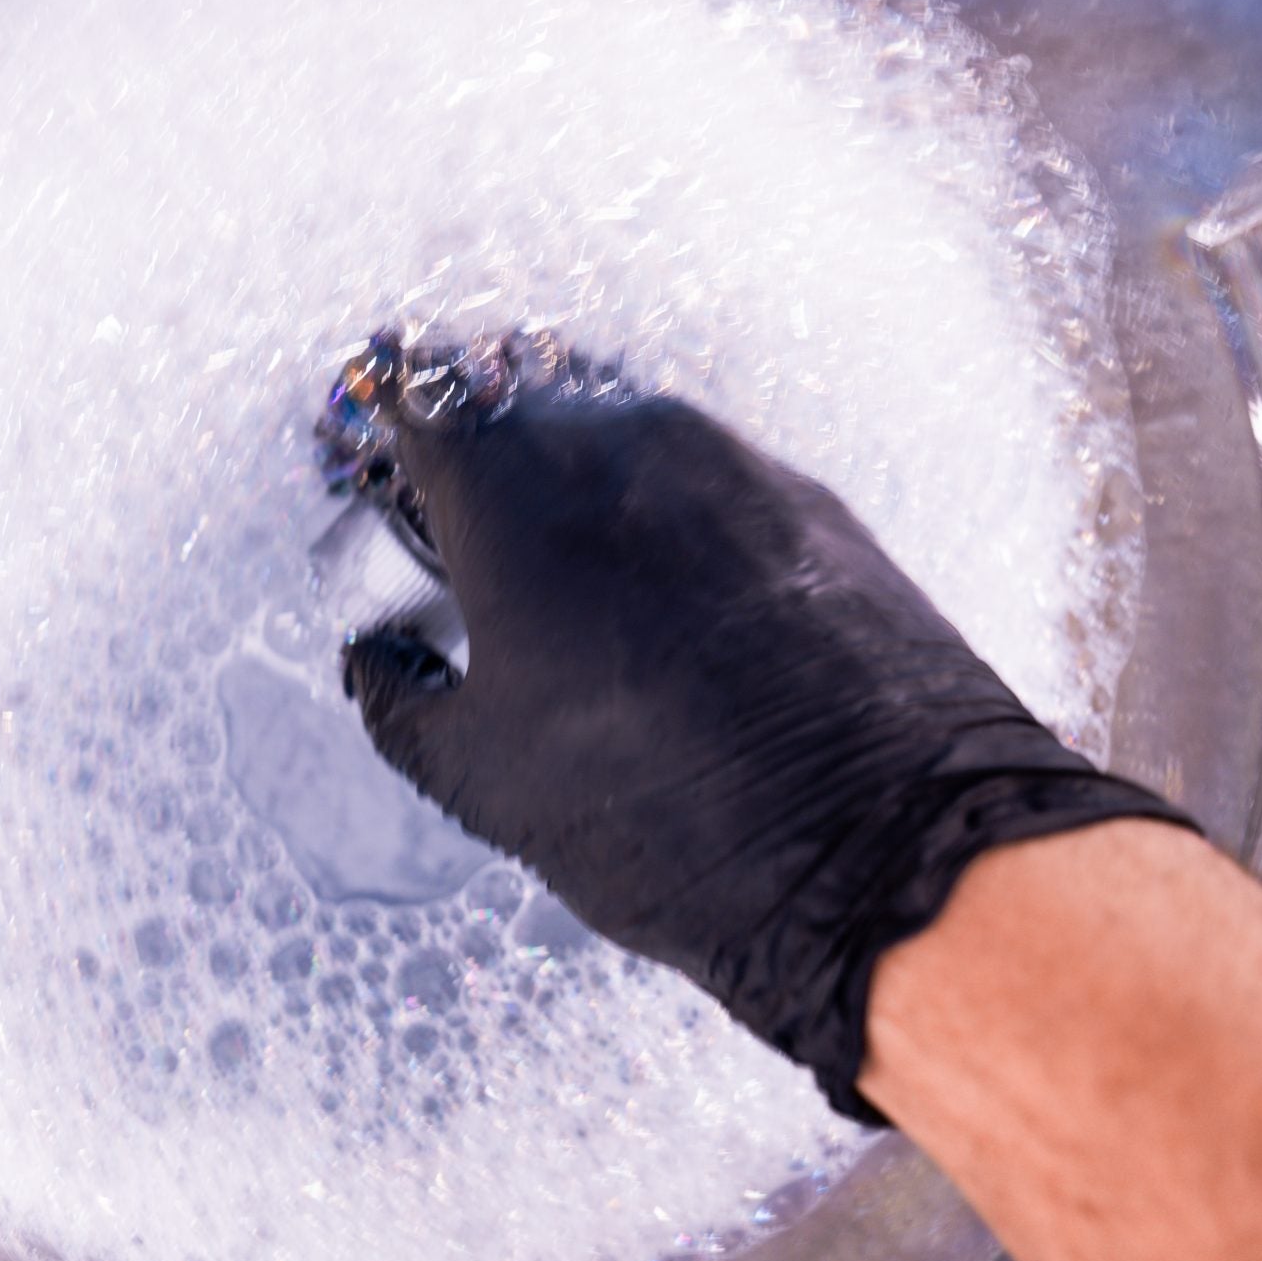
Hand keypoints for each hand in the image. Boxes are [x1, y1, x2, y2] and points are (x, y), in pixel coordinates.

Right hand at [340, 366, 1193, 1121]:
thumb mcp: (479, 777)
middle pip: (523, 412)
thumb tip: (379, 658)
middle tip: (475, 563)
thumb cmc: (661, 815)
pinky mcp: (812, 505)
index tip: (385, 486)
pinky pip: (708, 487)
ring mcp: (731, 462)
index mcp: (516, 489)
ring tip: (582, 602)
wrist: (881, 857)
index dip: (393, 443)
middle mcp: (622, 441)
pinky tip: (677, 622)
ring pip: (622, 444)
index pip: (422, 403)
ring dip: (583, 496)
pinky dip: (671, 529)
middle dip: (488, 473)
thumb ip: (398, 697)